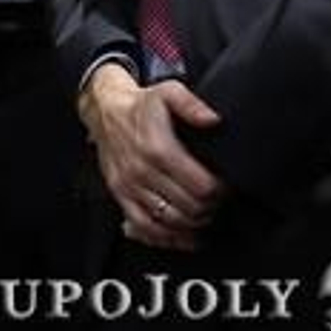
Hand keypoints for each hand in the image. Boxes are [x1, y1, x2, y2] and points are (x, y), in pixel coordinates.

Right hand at [79, 64, 224, 250]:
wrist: (105, 111)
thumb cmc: (140, 106)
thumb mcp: (168, 92)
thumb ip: (192, 104)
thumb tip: (213, 119)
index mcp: (158, 149)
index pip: (201, 187)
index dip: (220, 191)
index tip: (225, 186)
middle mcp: (143, 171)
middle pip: (190, 208)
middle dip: (210, 208)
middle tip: (217, 201)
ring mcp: (130, 186)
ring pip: (170, 221)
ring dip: (192, 223)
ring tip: (203, 213)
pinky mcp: (121, 194)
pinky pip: (145, 227)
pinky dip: (166, 237)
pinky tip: (182, 234)